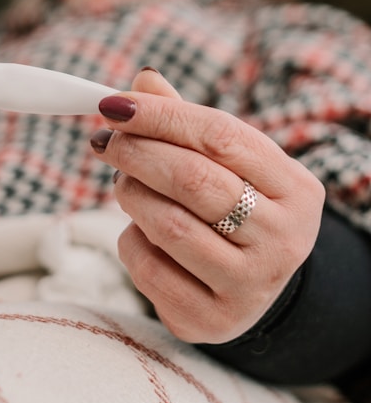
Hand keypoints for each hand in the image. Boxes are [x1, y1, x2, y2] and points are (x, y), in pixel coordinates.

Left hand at [89, 69, 324, 343]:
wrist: (254, 288)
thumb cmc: (237, 209)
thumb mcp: (231, 165)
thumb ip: (187, 123)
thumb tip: (142, 82)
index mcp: (296, 189)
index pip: (221, 136)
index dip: (161, 116)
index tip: (115, 104)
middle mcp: (283, 240)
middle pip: (193, 180)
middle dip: (137, 152)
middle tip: (105, 141)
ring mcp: (249, 285)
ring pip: (167, 225)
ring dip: (130, 194)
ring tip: (123, 181)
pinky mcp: (210, 320)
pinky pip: (148, 267)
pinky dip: (130, 239)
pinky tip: (138, 229)